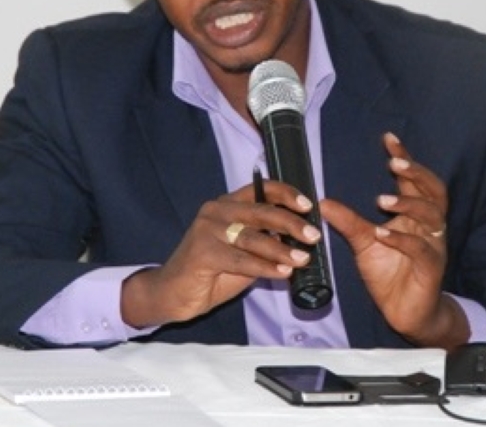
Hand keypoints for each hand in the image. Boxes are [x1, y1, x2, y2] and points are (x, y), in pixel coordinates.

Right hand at [120, 179, 321, 328]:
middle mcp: (216, 211)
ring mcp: (207, 230)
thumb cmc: (211, 272)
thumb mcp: (244, 253)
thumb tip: (300, 242)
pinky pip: (241, 259)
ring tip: (302, 259)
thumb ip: (265, 243)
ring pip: (252, 237)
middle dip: (291, 223)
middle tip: (313, 236)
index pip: (261, 190)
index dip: (286, 195)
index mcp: (227, 205)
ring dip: (281, 249)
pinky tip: (282, 272)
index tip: (309, 206)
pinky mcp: (202, 252)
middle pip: (260, 211)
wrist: (172, 293)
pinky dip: (265, 267)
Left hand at [319, 132, 468, 347]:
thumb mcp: (364, 243)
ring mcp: (433, 245)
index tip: (388, 139)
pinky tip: (383, 234)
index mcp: (415, 215)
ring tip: (382, 200)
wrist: (407, 312)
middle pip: (433, 190)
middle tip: (394, 164)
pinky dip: (401, 239)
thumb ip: (348, 221)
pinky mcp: (431, 268)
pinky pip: (421, 249)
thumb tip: (321, 201)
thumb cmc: (389, 274)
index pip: (415, 180)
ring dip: (407, 204)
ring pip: (432, 216)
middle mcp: (429, 226)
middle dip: (416, 174)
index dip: (405, 158)